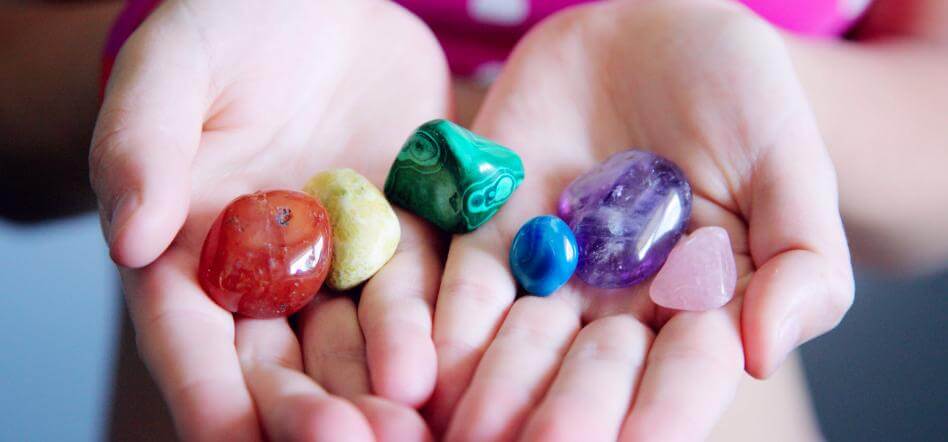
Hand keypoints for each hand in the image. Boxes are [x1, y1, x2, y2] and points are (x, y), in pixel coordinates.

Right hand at [90, 0, 447, 438]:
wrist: (324, 1)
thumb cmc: (232, 23)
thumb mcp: (174, 67)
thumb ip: (143, 146)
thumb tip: (130, 238)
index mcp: (192, 251)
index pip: (190, 341)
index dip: (209, 396)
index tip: (230, 439)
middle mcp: (268, 273)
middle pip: (282, 362)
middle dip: (309, 413)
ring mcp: (342, 260)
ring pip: (357, 341)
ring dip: (378, 389)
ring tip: (404, 424)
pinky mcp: (405, 234)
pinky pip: (420, 289)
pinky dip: (431, 328)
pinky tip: (447, 363)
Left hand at [426, 0, 853, 438]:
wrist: (653, 30)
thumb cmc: (740, 95)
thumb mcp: (789, 165)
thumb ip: (799, 262)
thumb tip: (764, 352)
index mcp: (699, 306)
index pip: (684, 374)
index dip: (665, 412)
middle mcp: (618, 305)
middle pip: (591, 372)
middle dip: (568, 413)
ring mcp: (551, 272)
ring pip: (519, 343)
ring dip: (494, 386)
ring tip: (470, 428)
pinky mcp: (490, 231)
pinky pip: (463, 282)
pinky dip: (443, 322)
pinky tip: (421, 367)